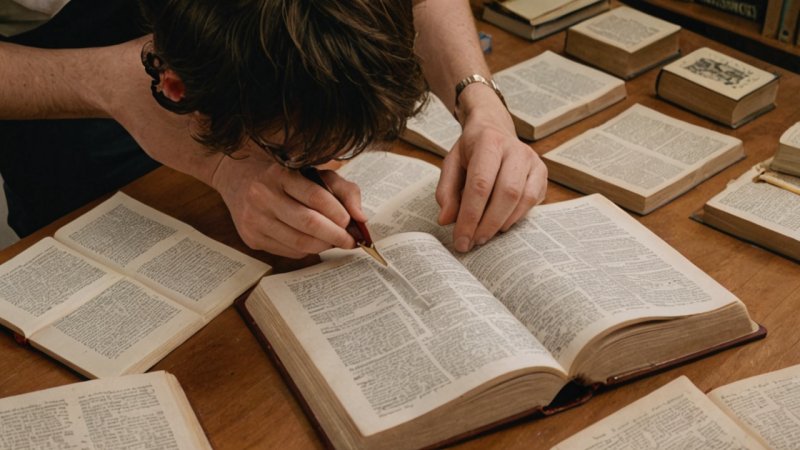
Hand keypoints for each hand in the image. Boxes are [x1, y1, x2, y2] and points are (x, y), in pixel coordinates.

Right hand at [211, 146, 365, 257]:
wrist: (236, 178)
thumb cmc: (284, 175)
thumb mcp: (314, 172)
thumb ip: (343, 190)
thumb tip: (361, 217)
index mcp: (280, 174)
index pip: (316, 197)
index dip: (338, 213)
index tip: (352, 222)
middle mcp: (263, 195)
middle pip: (308, 224)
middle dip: (336, 235)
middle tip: (351, 240)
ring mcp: (254, 219)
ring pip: (298, 242)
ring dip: (324, 246)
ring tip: (335, 242)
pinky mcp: (250, 238)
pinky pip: (288, 251)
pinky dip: (307, 250)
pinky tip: (314, 243)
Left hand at [436, 86, 546, 251]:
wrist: (494, 128)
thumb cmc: (471, 150)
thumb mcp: (451, 164)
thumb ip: (446, 191)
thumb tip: (446, 220)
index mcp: (488, 142)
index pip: (480, 184)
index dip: (470, 216)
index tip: (461, 240)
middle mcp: (515, 149)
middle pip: (506, 193)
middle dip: (488, 224)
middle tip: (473, 242)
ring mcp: (532, 160)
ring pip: (522, 198)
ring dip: (502, 223)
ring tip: (484, 236)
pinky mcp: (542, 172)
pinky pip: (533, 200)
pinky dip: (516, 217)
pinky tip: (501, 225)